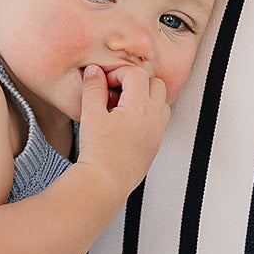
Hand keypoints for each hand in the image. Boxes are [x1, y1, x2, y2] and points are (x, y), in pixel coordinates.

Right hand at [77, 63, 169, 196]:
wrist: (106, 182)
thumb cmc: (98, 152)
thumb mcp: (91, 115)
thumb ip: (93, 89)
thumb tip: (94, 70)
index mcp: (140, 107)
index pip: (136, 74)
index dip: (118, 73)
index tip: (103, 83)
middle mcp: (154, 117)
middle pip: (155, 83)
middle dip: (136, 82)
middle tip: (116, 91)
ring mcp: (158, 131)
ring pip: (162, 101)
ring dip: (146, 97)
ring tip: (124, 105)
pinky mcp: (156, 144)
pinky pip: (160, 119)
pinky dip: (148, 113)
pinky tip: (128, 122)